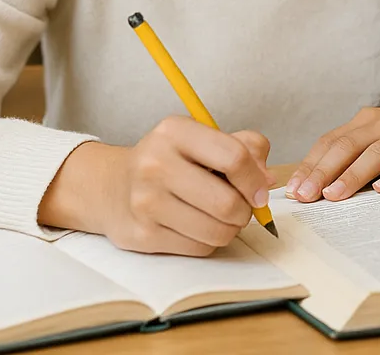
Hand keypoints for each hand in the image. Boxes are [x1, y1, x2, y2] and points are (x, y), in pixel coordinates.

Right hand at [37, 116, 273, 255]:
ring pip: (216, 231)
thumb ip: (245, 147)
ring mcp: (146, 202)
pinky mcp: (142, 235)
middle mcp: (156, 164)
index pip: (234, 157)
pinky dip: (208, 242)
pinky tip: (196, 226)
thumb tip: (267, 179)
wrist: (111, 186)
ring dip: (229, 229)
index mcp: (175, 132)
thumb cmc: (169, 161)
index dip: (255, 180)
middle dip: (244, 211)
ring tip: (219, 217)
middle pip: (228, 203)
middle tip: (240, 208)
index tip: (260, 191)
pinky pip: (198, 248)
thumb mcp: (202, 139)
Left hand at [285, 91, 379, 202]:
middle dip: (323, 171)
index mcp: (369, 122)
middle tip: (305, 196)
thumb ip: (361, 154)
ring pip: (377, 152)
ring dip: (353, 174)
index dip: (310, 165)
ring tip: (335, 195)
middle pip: (348, 146)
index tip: (293, 190)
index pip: (331, 142)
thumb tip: (323, 186)